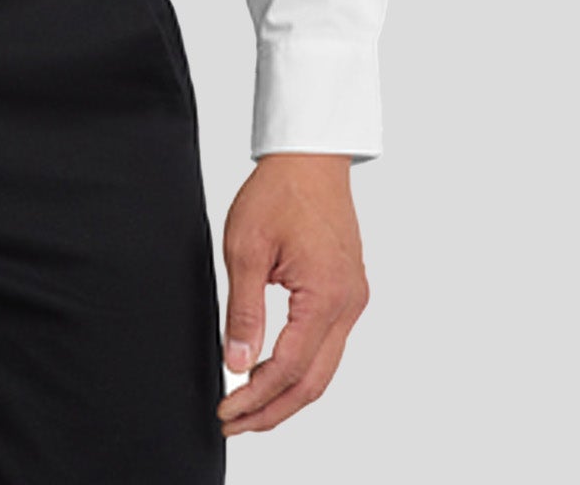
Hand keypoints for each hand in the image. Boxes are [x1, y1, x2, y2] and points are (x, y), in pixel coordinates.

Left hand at [215, 152, 368, 436]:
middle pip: (314, 382)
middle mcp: (349, 304)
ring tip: (249, 407)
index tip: (226, 408)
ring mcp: (353, 299)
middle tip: (235, 422)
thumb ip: (244, 311)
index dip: (256, 396)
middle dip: (273, 410)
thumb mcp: (246, 248)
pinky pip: (329, 346)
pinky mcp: (349, 292)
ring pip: (324, 368)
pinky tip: (273, 373)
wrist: (310, 158)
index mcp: (326, 295)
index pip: (290, 367)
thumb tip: (237, 363)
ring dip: (287, 394)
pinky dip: (301, 368)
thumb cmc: (279, 192)